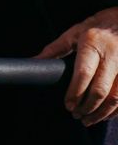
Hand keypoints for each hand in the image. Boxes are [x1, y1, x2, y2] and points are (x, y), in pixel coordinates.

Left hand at [36, 6, 117, 125]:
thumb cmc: (99, 25)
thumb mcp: (76, 32)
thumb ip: (56, 48)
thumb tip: (34, 61)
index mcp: (93, 43)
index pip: (83, 73)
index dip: (75, 93)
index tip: (68, 105)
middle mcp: (112, 55)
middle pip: (100, 89)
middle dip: (87, 107)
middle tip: (76, 115)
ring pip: (117, 97)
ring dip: (102, 112)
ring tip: (88, 119)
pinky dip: (117, 110)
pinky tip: (107, 115)